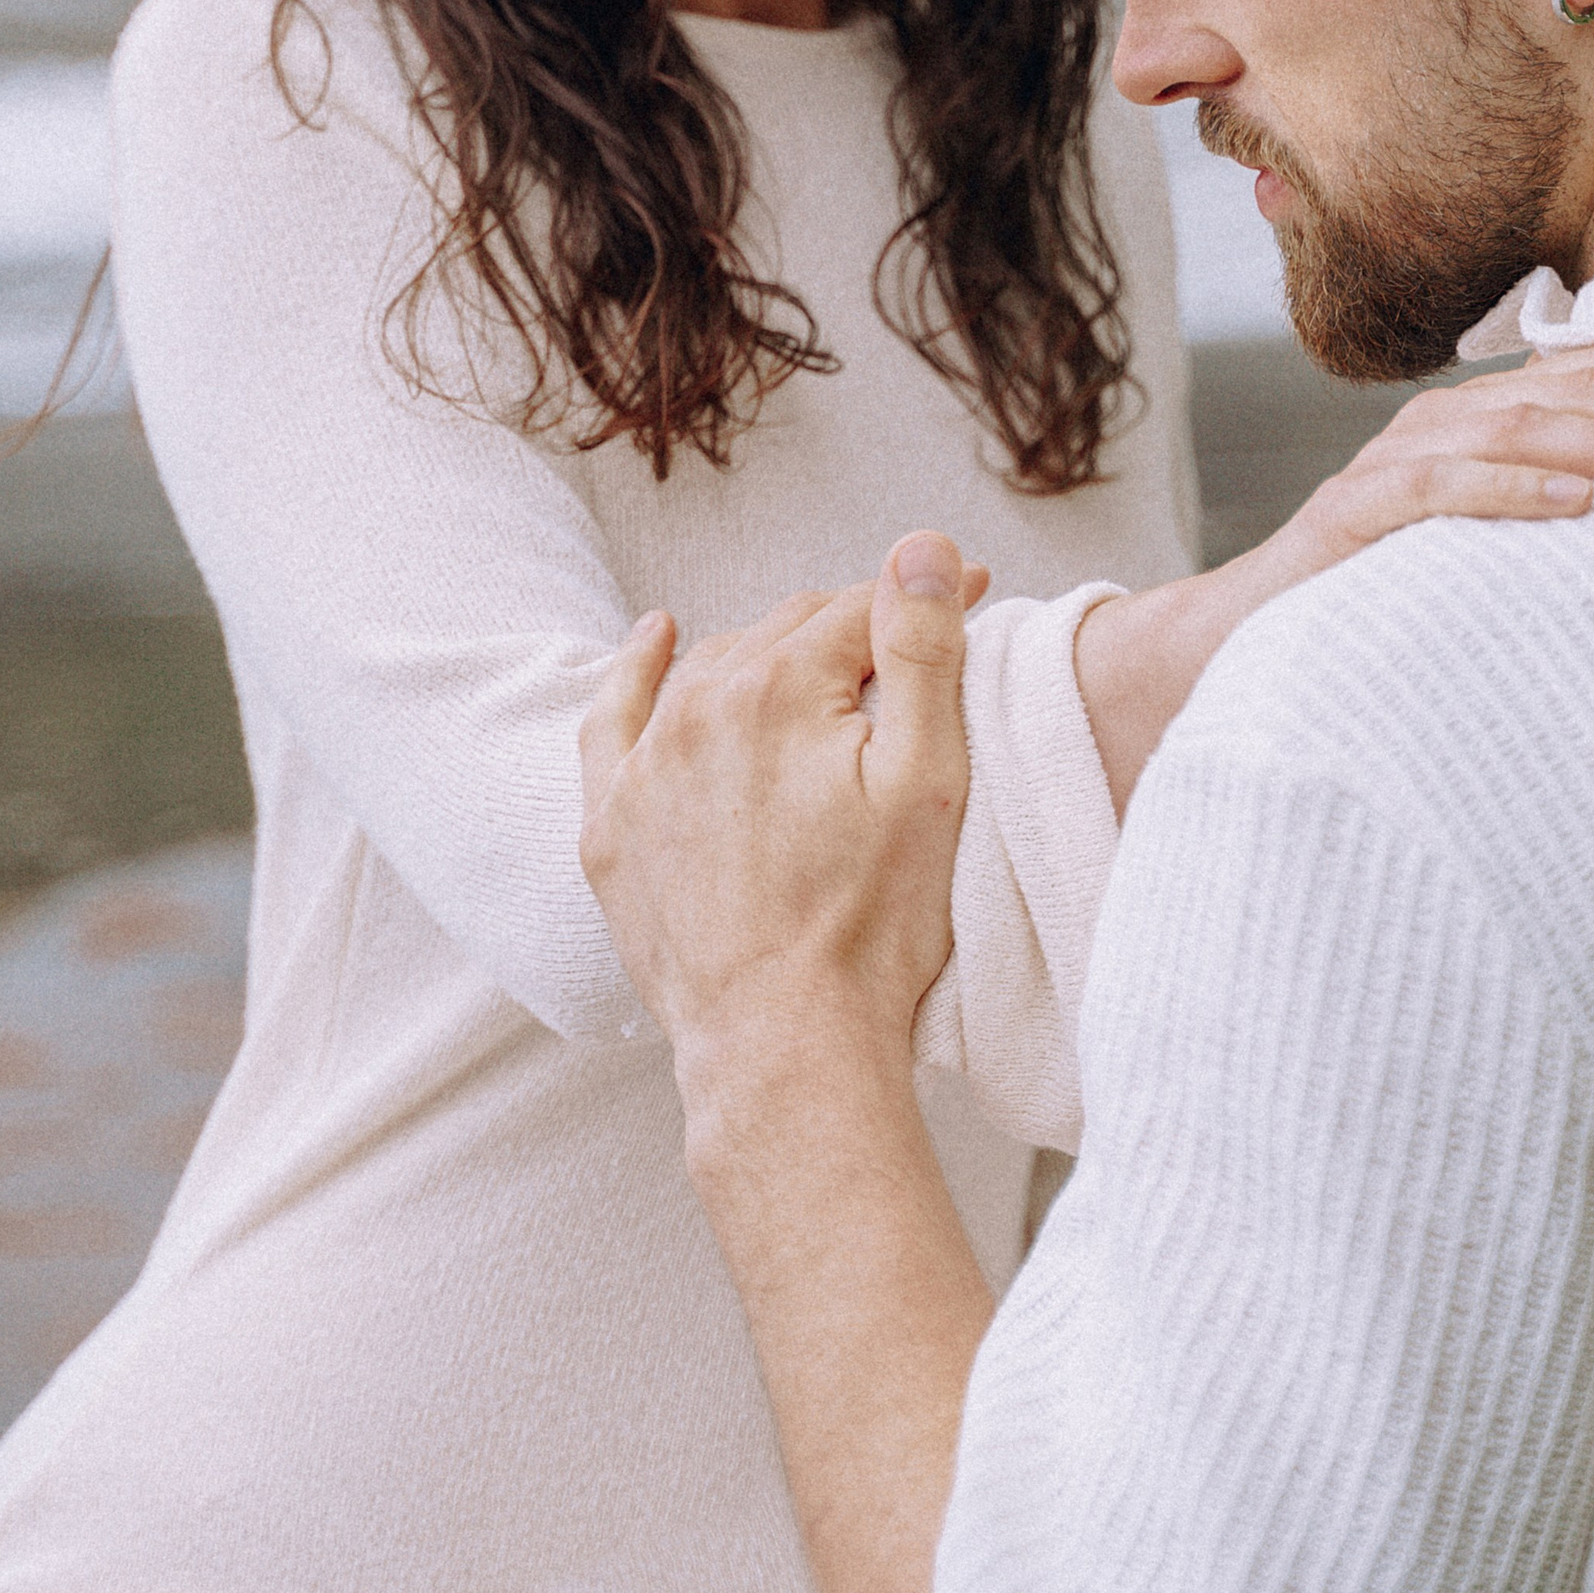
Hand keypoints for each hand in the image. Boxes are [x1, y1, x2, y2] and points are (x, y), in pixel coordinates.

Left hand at [578, 536, 984, 1143]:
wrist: (784, 1047)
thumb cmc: (873, 926)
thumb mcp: (929, 779)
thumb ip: (922, 650)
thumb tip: (923, 545)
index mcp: (779, 687)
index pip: (861, 610)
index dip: (926, 602)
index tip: (981, 599)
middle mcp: (696, 709)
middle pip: (788, 632)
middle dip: (855, 629)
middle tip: (913, 648)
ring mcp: (644, 769)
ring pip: (713, 668)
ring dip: (771, 653)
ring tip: (825, 665)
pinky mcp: (612, 828)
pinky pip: (613, 720)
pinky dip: (636, 671)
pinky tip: (656, 635)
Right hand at [1266, 340, 1593, 583]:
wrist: (1245, 644)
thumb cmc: (1391, 605)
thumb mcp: (1497, 553)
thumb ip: (1573, 522)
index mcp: (1489, 419)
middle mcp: (1444, 422)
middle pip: (1577, 388)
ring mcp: (1393, 463)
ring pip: (1516, 426)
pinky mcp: (1350, 515)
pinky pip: (1435, 491)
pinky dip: (1509, 492)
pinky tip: (1574, 508)